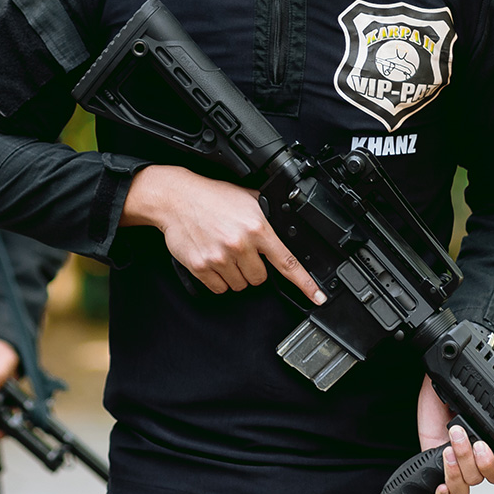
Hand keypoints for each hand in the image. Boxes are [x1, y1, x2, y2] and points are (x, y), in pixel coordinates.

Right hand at [120, 164, 325, 301]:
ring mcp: (220, 257)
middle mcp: (240, 244)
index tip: (317, 296)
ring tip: (224, 252)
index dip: (305, 283)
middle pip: (260, 278)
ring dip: (235, 274)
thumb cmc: (211, 197)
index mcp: (257, 227)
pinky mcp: (201, 266)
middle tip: (240, 251)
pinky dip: (218, 279)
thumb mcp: (247, 197)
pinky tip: (213, 260)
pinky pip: (219, 288)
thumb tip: (286, 226)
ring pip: (240, 285)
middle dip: (253, 268)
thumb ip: (267, 215)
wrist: (175, 198)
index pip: (287, 262)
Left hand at [417, 376, 493, 493]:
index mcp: (487, 446)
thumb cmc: (447, 397)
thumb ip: (481, 404)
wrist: (427, 398)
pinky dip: (443, 492)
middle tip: (466, 439)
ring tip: (447, 450)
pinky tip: (441, 484)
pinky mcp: (437, 472)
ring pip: (465, 487)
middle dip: (475, 461)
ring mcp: (455, 468)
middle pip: (482, 478)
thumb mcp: (465, 398)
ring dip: (457, 470)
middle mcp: (473, 461)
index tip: (483, 446)